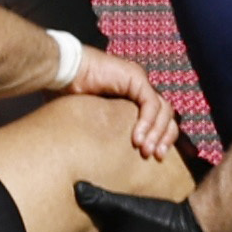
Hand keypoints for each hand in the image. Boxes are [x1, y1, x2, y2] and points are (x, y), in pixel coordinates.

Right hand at [59, 46, 178, 159]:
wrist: (63, 74)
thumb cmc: (71, 95)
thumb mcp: (97, 120)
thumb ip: (112, 131)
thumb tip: (114, 158)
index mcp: (133, 98)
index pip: (159, 118)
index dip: (161, 138)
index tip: (156, 157)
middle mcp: (140, 88)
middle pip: (167, 114)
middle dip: (165, 137)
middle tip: (156, 156)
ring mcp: (139, 81)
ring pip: (164, 109)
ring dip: (157, 132)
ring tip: (145, 150)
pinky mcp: (135, 77)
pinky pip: (150, 102)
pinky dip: (147, 122)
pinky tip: (137, 138)